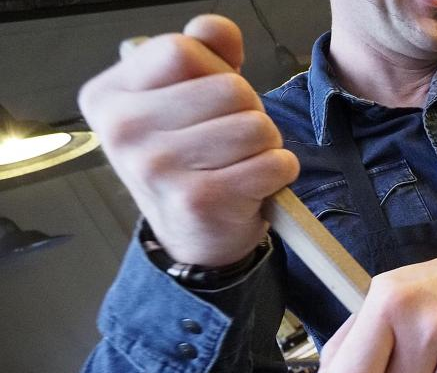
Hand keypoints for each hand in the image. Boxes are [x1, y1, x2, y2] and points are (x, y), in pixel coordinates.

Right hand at [79, 15, 298, 266]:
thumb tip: (216, 28)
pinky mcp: (198, 200)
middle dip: (249, 110)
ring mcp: (157, 167)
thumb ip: (204, 52)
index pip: (181, 49)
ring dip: (267, 143)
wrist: (193, 234)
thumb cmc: (193, 157)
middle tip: (232, 139)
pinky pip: (274, 163)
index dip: (216, 68)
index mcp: (110, 95)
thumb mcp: (185, 97)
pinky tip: (253, 184)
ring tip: (241, 161)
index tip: (209, 98)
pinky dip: (279, 171)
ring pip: (256, 126)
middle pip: (230, 88)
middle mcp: (123, 130)